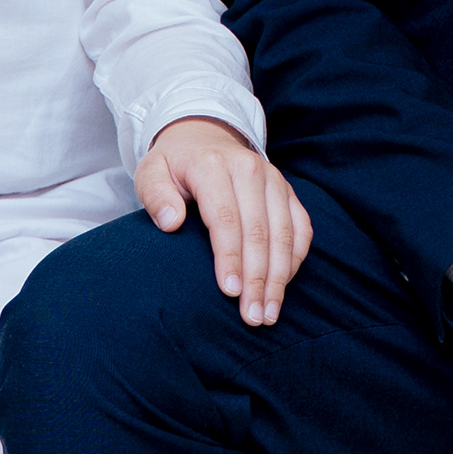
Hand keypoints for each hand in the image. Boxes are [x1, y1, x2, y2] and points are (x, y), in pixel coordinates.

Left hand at [133, 116, 308, 325]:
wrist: (204, 136)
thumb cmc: (175, 166)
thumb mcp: (151, 172)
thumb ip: (155, 195)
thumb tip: (171, 223)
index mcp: (213, 165)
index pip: (226, 217)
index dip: (230, 257)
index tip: (230, 292)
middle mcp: (249, 169)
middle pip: (259, 230)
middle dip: (258, 278)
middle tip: (252, 317)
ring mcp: (273, 179)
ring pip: (285, 233)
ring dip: (280, 277)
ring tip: (269, 313)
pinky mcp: (288, 191)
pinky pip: (301, 227)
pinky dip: (295, 259)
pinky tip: (282, 286)